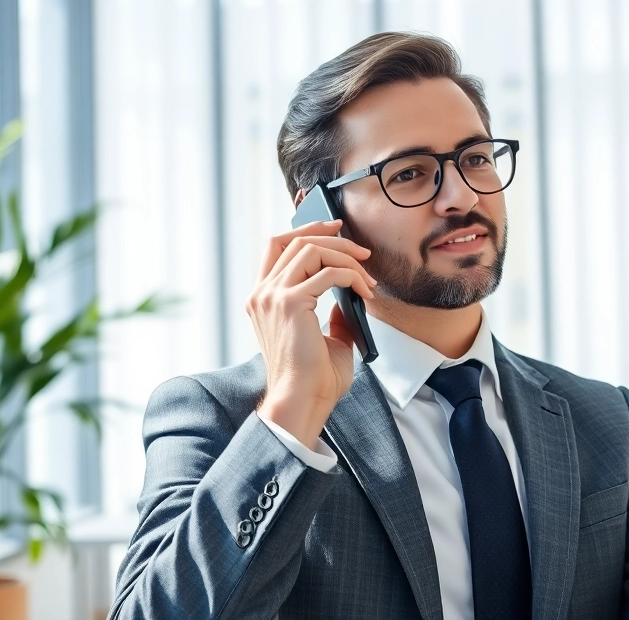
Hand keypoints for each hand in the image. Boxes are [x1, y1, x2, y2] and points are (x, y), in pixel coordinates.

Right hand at [245, 219, 377, 446]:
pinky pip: (328, 273)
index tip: (334, 226)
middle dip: (332, 237)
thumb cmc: (314, 378)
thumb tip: (349, 296)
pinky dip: (351, 276)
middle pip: (295, 241)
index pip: (275, 246)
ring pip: (311, 249)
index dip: (304, 229)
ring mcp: (273, 297)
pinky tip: (365, 292)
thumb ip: (331, 313)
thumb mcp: (323, 336)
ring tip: (366, 276)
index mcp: (263, 299)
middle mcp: (262, 294)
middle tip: (361, 250)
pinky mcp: (290, 304)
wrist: (304, 402)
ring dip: (345, 257)